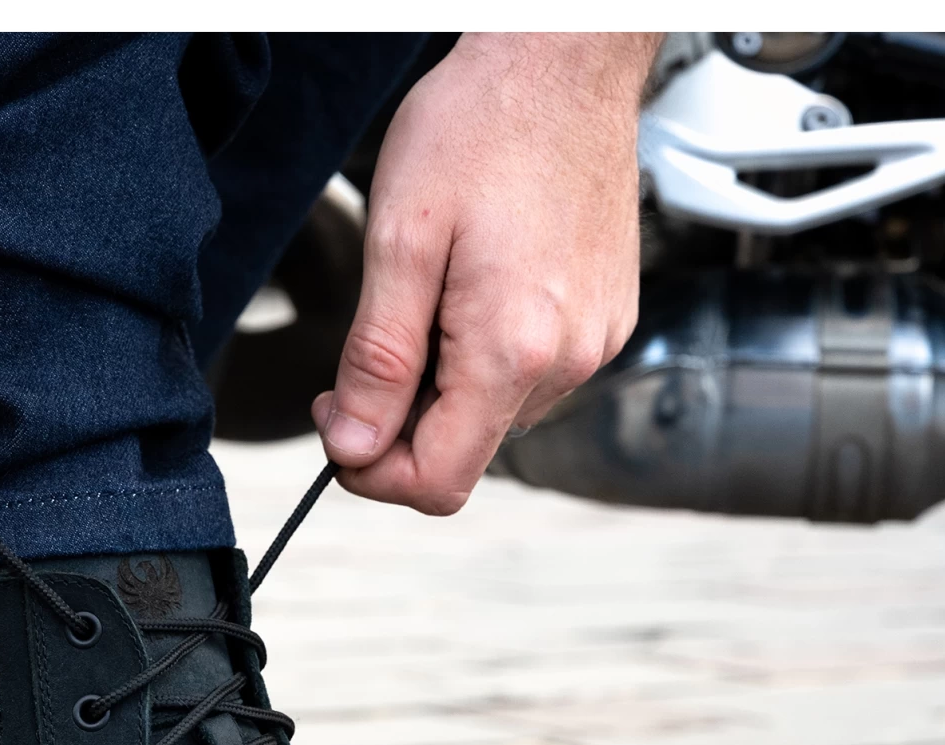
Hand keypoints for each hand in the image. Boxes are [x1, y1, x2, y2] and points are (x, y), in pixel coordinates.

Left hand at [312, 33, 657, 513]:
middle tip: (371, 350)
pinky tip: (474, 295)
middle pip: (463, 456)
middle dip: (401, 426)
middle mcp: (567, 363)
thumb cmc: (479, 129)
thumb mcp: (399, 242)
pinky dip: (485, 362)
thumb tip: (353, 449)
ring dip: (445, 390)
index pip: (437, 482)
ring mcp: (595, 346)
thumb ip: (376, 360)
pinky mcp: (605, 326)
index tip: (339, 421)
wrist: (564, 62)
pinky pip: (530, 381)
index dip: (371, 472)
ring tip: (432, 303)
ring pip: (492, 421)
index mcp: (512, 351)